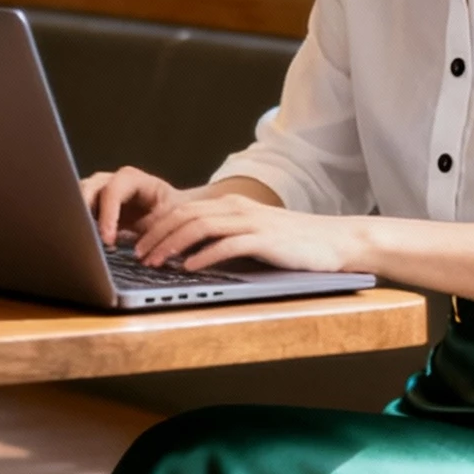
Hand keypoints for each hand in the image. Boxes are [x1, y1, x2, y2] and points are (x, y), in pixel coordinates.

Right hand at [80, 165, 186, 246]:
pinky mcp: (92, 203)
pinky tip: (85, 240)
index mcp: (132, 179)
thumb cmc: (171, 214)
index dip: (107, 215)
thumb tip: (136, 248)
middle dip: (84, 213)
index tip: (107, 240)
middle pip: (88, 188)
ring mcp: (99, 189)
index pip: (112, 191)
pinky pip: (78, 208)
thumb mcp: (166, 220)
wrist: (172, 212)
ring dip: (79, 217)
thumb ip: (149, 229)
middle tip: (87, 239)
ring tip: (86, 240)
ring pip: (78, 196)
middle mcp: (112, 180)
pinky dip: (79, 223)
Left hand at [135, 189, 370, 275]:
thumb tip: (192, 255)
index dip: (157, 226)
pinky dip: (203, 256)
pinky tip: (188, 268)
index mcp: (233, 205)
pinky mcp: (264, 240)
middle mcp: (238, 208)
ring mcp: (251, 222)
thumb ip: (226, 238)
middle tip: (137, 255)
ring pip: (199, 227)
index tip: (139, 243)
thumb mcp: (254, 235)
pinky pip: (227, 245)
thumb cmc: (295, 243)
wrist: (335, 241)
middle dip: (156, 236)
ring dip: (172, 245)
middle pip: (185, 215)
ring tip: (155, 263)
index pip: (184, 209)